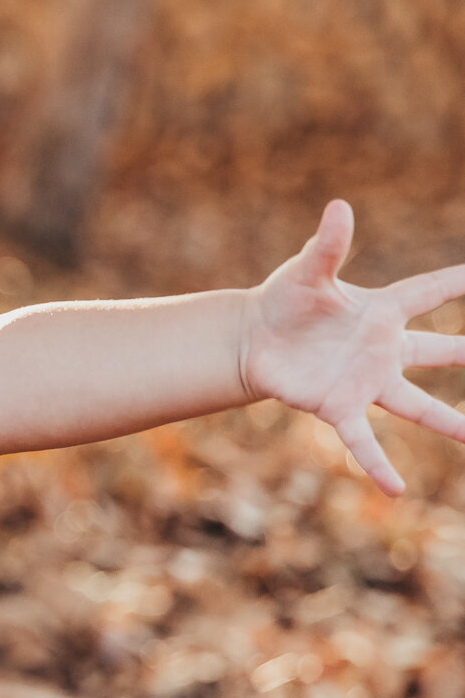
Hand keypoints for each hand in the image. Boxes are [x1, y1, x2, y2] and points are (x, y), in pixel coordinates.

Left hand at [240, 200, 464, 494]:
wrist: (253, 340)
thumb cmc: (284, 301)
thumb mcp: (306, 271)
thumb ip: (328, 245)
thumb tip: (340, 207)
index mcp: (382, 311)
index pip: (432, 292)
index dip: (460, 284)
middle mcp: (384, 349)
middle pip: (442, 351)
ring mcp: (366, 381)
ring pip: (417, 405)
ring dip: (448, 422)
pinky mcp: (339, 406)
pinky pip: (364, 440)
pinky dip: (378, 465)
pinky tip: (396, 490)